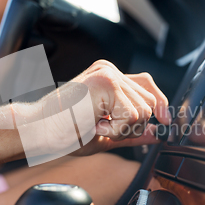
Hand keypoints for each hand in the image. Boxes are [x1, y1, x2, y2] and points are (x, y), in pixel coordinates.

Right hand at [31, 60, 170, 156]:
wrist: (37, 130)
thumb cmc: (63, 132)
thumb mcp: (107, 133)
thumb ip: (133, 131)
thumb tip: (158, 134)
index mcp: (108, 78)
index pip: (147, 85)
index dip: (160, 104)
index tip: (166, 121)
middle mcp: (110, 71)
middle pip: (149, 101)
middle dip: (134, 125)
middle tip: (104, 128)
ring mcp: (108, 75)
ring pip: (143, 112)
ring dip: (122, 129)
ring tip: (96, 126)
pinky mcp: (107, 83)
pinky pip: (131, 116)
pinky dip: (116, 129)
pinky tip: (94, 125)